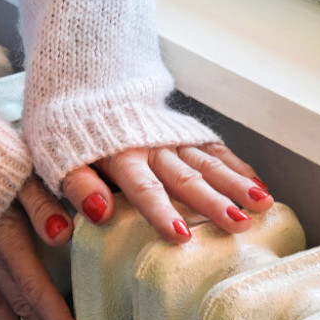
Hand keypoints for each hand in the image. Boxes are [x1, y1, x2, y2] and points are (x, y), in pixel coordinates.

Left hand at [62, 142, 273, 241]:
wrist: (88, 83)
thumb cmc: (71, 132)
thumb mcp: (57, 159)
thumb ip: (76, 187)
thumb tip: (98, 214)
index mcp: (120, 156)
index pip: (144, 189)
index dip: (161, 213)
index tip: (181, 237)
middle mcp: (153, 147)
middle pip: (186, 178)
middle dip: (214, 202)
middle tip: (240, 224)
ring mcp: (173, 139)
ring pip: (208, 163)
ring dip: (236, 184)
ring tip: (262, 204)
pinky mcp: (186, 133)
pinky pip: (215, 150)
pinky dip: (238, 166)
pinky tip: (259, 184)